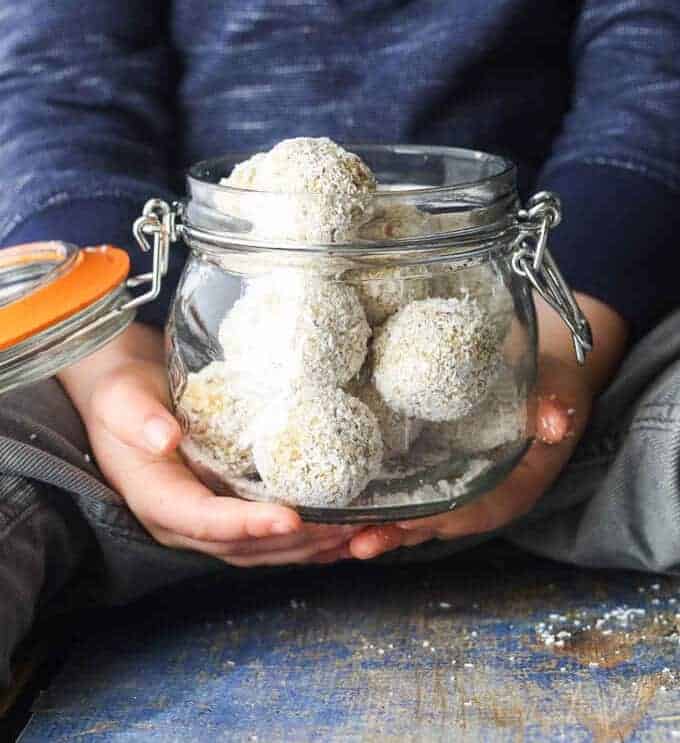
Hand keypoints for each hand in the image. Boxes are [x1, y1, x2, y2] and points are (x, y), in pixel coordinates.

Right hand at [58, 323, 359, 566]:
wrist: (132, 400)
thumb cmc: (125, 397)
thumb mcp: (122, 399)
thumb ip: (137, 417)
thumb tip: (164, 436)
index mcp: (157, 500)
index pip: (203, 521)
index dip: (246, 524)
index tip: (290, 518)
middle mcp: (184, 524)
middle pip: (241, 545)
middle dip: (292, 542)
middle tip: (340, 527)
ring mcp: (207, 525)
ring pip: (259, 550)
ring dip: (306, 548)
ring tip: (351, 534)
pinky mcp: (227, 513)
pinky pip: (266, 539)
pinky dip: (304, 543)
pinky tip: (339, 536)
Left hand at [345, 293, 628, 560]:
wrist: (544, 380)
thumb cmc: (550, 385)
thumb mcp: (558, 391)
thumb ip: (555, 406)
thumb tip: (555, 422)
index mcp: (515, 486)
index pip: (478, 510)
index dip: (443, 517)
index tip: (407, 520)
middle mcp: (486, 498)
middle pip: (440, 523)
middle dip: (401, 534)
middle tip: (360, 541)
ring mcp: (463, 492)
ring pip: (422, 519)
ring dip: (385, 530)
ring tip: (343, 541)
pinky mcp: (443, 478)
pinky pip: (414, 501)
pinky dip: (384, 511)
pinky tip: (349, 515)